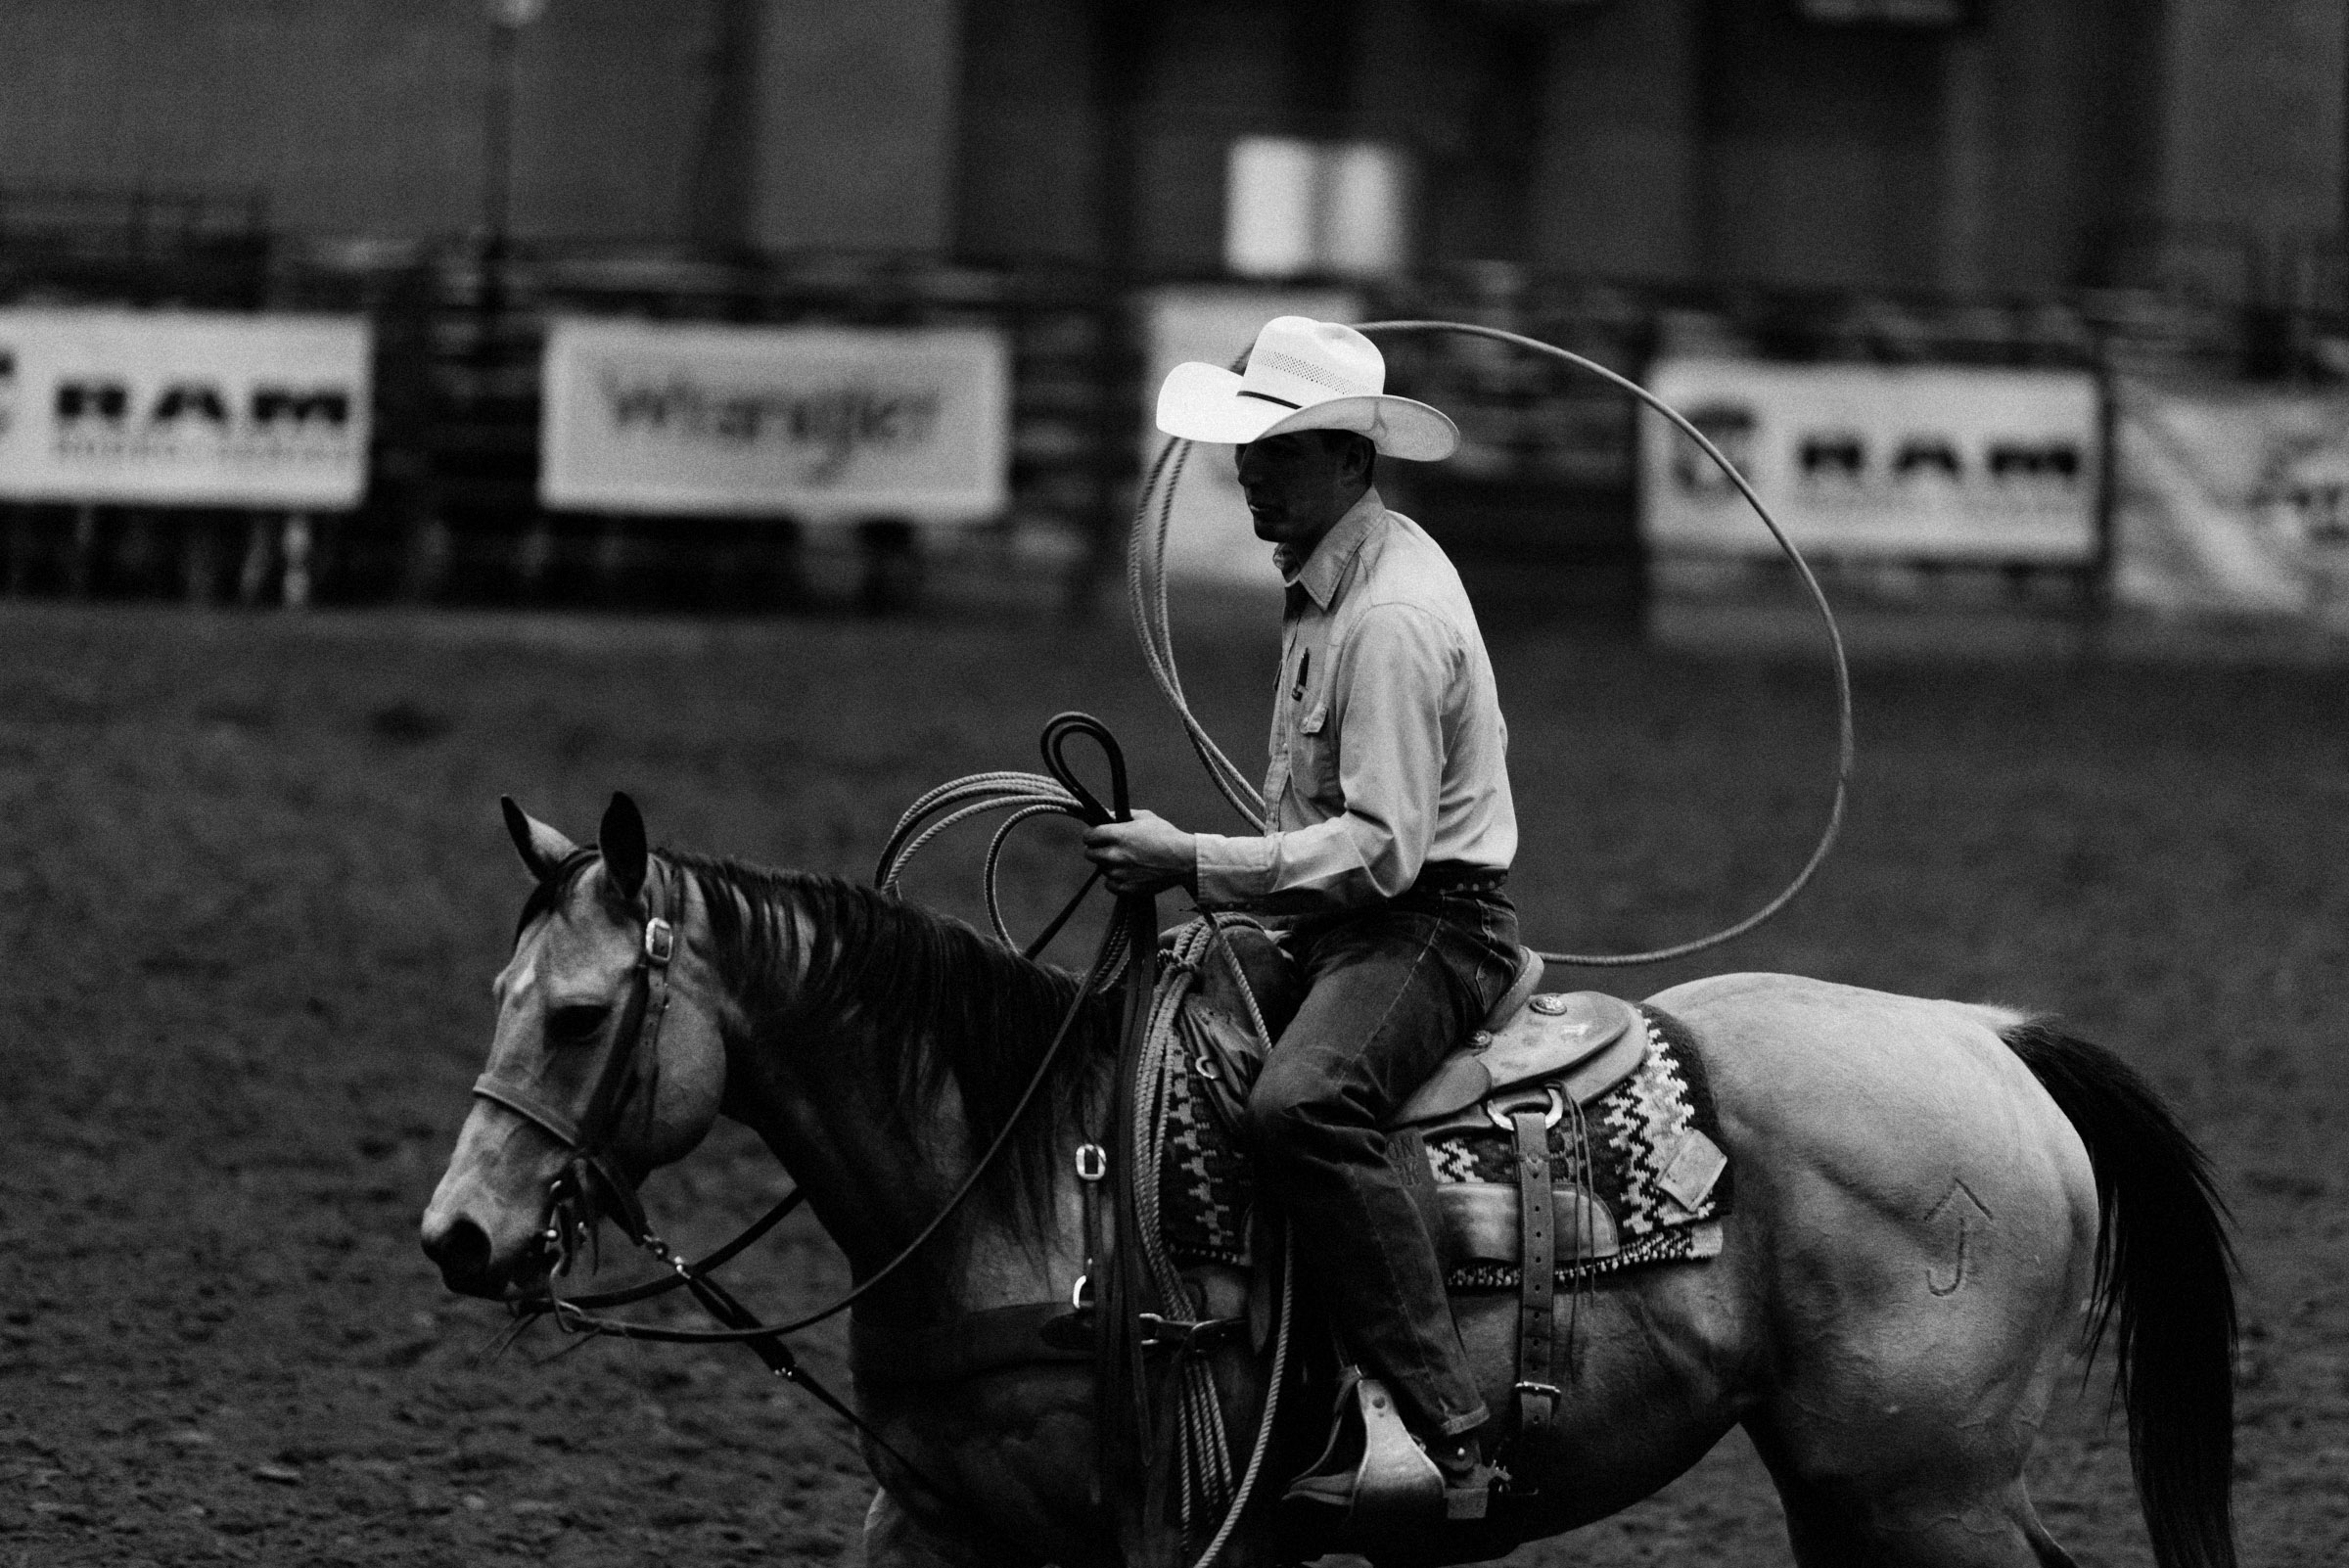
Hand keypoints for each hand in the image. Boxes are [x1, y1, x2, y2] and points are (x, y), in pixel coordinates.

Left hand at [1082, 809, 1196, 896]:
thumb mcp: (1145, 817)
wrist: (1185, 861)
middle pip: (1089, 854)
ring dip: (1109, 865)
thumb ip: (1122, 815)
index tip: (1096, 836)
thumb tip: (1107, 815)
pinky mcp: (1127, 888)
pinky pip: (1109, 885)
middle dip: (1096, 850)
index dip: (1091, 835)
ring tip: (1127, 861)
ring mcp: (1120, 873)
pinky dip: (1116, 880)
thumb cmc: (1166, 836)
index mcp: (1118, 835)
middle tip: (1108, 849)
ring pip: (1102, 869)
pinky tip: (1128, 873)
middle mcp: (1115, 854)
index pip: (1088, 836)